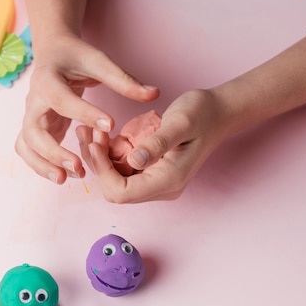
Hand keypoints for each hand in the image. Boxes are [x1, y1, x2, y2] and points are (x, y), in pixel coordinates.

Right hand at [15, 35, 158, 182]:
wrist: (54, 53)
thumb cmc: (76, 57)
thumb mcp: (99, 62)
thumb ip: (124, 80)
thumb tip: (155, 93)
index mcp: (48, 79)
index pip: (62, 100)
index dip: (85, 113)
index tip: (110, 125)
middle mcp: (34, 100)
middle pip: (33, 130)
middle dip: (53, 151)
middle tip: (79, 167)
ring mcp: (31, 115)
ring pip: (26, 144)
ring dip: (42, 164)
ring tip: (66, 179)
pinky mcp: (34, 127)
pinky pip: (28, 150)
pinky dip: (40, 165)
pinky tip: (64, 176)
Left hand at [76, 89, 230, 201]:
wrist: (217, 112)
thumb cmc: (202, 113)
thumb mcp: (180, 123)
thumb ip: (158, 143)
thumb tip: (134, 162)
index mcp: (169, 180)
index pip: (122, 192)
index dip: (103, 171)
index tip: (96, 142)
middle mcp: (161, 187)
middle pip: (115, 190)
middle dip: (97, 164)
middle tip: (88, 132)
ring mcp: (156, 182)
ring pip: (115, 181)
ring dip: (100, 158)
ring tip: (91, 130)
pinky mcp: (151, 172)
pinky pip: (122, 170)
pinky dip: (109, 154)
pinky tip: (104, 134)